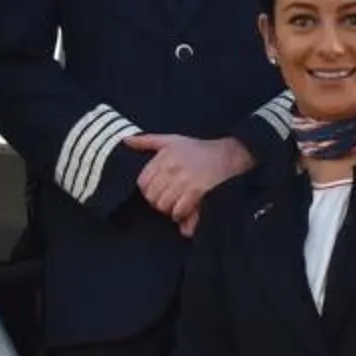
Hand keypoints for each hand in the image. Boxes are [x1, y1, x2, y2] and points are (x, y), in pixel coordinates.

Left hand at [125, 134, 249, 223]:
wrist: (229, 155)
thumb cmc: (200, 149)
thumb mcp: (173, 140)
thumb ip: (147, 141)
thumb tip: (126, 141)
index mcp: (163, 156)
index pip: (143, 183)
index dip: (149, 191)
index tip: (161, 191)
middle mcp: (172, 167)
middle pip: (152, 197)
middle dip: (159, 202)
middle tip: (171, 200)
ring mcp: (184, 180)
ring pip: (164, 206)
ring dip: (171, 210)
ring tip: (179, 205)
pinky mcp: (197, 192)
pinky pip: (178, 211)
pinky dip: (181, 215)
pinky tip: (188, 210)